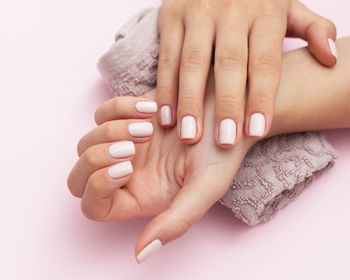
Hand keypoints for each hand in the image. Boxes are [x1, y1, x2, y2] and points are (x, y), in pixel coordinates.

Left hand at [67, 78, 254, 262]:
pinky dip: (119, 109)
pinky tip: (149, 109)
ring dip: (112, 131)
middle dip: (97, 158)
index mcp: (140, 197)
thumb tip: (140, 255)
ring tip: (149, 126)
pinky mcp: (126, 117)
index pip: (94, 206)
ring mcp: (123, 144)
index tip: (127, 169)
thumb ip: (175, 224)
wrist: (229, 115)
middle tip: (131, 148)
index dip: (98, 188)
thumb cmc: (220, 153)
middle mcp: (127, 174)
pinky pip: (101, 114)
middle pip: (79, 177)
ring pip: (87, 143)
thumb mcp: (205, 190)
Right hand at [156, 0, 336, 146]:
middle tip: (225, 141)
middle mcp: (231, 11)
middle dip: (226, 105)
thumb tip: (331, 59)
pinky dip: (165, 88)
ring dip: (189, 102)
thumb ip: (312, 29)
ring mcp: (197, 13)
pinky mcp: (171, 16)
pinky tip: (165, 116)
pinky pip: (167, 57)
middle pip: (229, 64)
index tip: (257, 130)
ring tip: (190, 136)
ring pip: (192, 63)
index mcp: (265, 12)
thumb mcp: (287, 5)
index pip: (265, 61)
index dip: (262, 97)